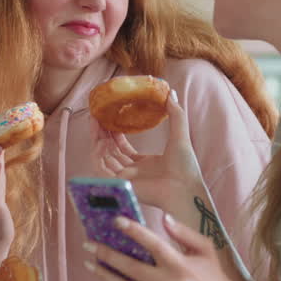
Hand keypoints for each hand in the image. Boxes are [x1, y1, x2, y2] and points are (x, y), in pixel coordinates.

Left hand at [81, 214, 239, 280]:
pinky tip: (110, 278)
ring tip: (89, 262)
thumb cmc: (212, 275)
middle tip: (88, 244)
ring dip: (104, 274)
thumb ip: (183, 232)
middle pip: (130, 267)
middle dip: (105, 254)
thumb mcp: (205, 248)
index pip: (152, 244)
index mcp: (181, 265)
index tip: (115, 220)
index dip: (133, 231)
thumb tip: (162, 218)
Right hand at [91, 90, 203, 209]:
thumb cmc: (185, 167)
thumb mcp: (180, 135)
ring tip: (95, 121)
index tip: (109, 117)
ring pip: (104, 158)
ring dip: (97, 140)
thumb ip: (176, 114)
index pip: (123, 148)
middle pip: (110, 151)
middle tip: (97, 115)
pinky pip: (102, 170)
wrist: (185, 187)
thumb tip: (170, 92)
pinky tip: (98, 141)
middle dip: (102, 133)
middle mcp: (133, 172)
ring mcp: (126, 178)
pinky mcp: (121, 184)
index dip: (115, 132)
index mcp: (145, 164)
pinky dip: (98, 156)